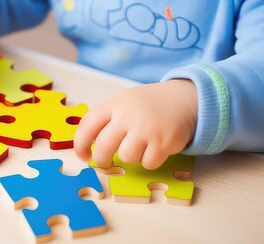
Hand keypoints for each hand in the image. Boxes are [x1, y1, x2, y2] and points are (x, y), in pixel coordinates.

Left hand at [74, 80, 196, 169]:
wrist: (183, 99)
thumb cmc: (148, 105)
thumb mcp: (124, 102)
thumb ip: (106, 119)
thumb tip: (87, 145)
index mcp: (115, 103)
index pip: (88, 125)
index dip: (80, 144)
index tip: (82, 155)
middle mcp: (128, 115)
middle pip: (104, 147)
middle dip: (101, 159)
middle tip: (104, 162)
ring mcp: (146, 128)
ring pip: (126, 157)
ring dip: (131, 157)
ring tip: (140, 146)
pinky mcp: (164, 142)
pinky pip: (147, 163)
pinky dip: (149, 161)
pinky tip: (154, 148)